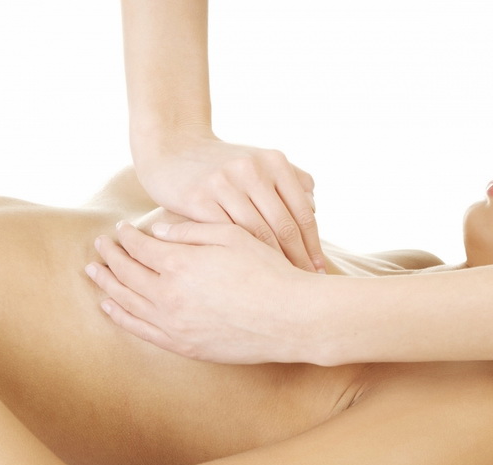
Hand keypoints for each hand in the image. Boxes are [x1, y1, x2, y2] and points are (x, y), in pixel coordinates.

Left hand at [86, 220, 323, 363]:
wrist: (290, 318)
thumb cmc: (268, 272)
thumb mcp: (233, 237)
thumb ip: (191, 233)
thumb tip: (158, 231)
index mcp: (181, 264)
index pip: (139, 247)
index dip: (126, 236)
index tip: (120, 228)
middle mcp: (169, 295)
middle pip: (126, 273)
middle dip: (109, 256)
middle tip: (99, 245)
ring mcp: (173, 324)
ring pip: (126, 302)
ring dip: (106, 284)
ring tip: (93, 272)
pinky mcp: (183, 346)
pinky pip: (140, 330)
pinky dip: (120, 317)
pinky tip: (110, 307)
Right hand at [133, 132, 324, 272]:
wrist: (172, 148)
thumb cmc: (222, 164)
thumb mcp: (258, 162)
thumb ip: (289, 180)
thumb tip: (314, 209)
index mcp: (275, 161)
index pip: (302, 212)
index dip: (313, 245)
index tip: (320, 271)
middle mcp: (253, 169)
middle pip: (283, 226)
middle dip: (298, 260)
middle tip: (305, 286)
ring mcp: (225, 182)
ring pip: (257, 233)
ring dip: (271, 264)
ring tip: (279, 288)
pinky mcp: (198, 197)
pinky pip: (224, 234)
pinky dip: (237, 257)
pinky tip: (243, 275)